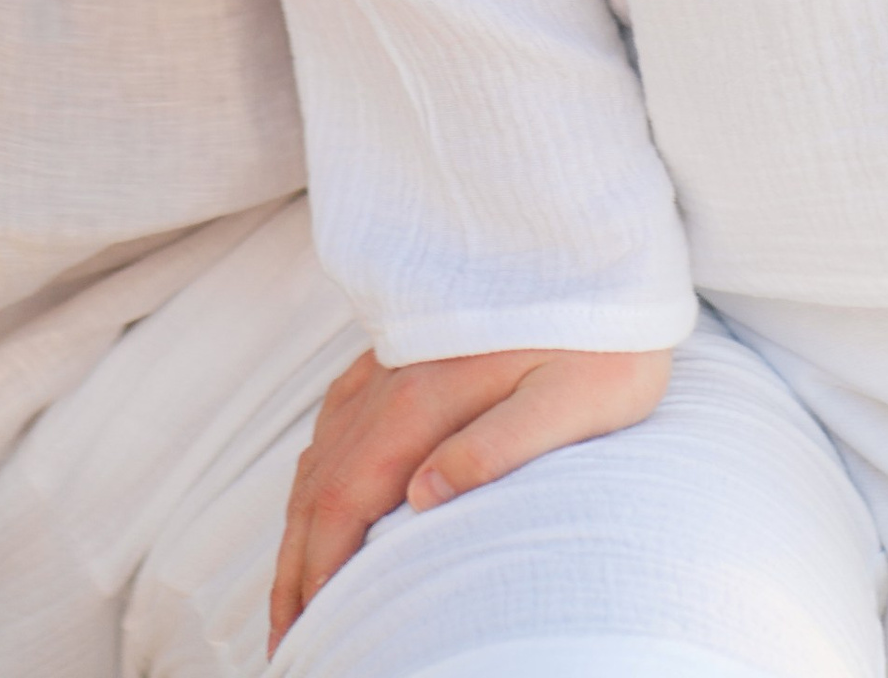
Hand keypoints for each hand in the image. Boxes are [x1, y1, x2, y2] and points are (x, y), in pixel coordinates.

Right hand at [271, 344, 670, 643]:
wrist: (600, 249)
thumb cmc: (603, 337)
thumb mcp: (571, 400)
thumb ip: (497, 446)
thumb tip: (423, 499)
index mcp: (424, 397)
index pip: (345, 499)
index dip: (317, 571)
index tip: (307, 633)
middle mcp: (393, 378)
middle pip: (318, 484)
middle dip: (293, 566)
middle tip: (284, 639)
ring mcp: (392, 361)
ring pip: (321, 451)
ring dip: (298, 524)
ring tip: (292, 586)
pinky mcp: (405, 350)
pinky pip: (338, 416)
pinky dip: (316, 468)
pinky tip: (319, 489)